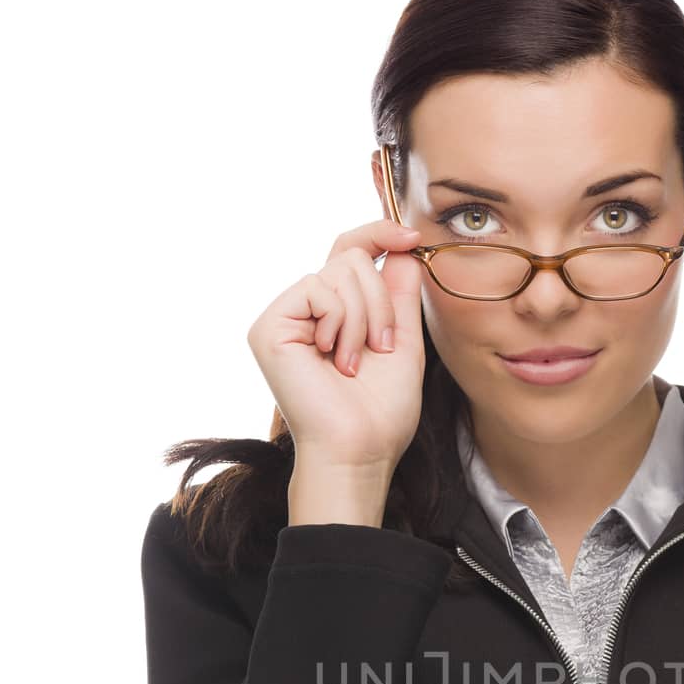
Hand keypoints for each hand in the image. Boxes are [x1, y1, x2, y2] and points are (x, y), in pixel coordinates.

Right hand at [246, 217, 426, 469]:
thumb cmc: (380, 412)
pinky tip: (332, 357)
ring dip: (363, 318)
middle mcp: (306, 310)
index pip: (351, 252)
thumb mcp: (403, 342)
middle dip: (380, 302)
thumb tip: (403, 247)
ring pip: (340, 271)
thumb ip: (401, 294)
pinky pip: (317, 287)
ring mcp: (286, 316)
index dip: (380, 234)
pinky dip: (339, 320)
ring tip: (353, 362)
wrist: (358, 449)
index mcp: (335, 313)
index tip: (413, 237)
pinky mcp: (270, 325)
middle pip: (352, 257)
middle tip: (379, 347)